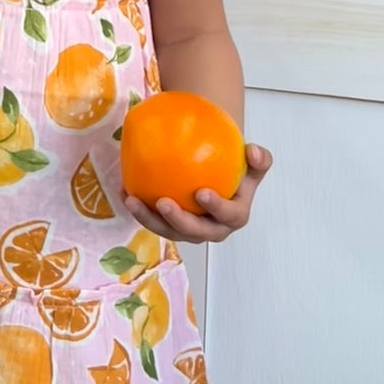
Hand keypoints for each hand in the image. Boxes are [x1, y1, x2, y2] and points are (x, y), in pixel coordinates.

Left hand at [123, 144, 272, 245]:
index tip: (201, 192)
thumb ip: (259, 159)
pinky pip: (153, 221)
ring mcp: (189, 231)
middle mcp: (212, 229)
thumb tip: (253, 151)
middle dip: (178, 221)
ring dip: (150, 219)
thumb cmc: (235, 170)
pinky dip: (139, 210)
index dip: (217, 208)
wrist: (218, 175)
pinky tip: (125, 192)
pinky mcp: (170, 227)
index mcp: (234, 216)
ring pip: (169, 232)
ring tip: (134, 201)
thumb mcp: (251, 163)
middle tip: (162, 202)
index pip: (229, 216)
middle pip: (195, 232)